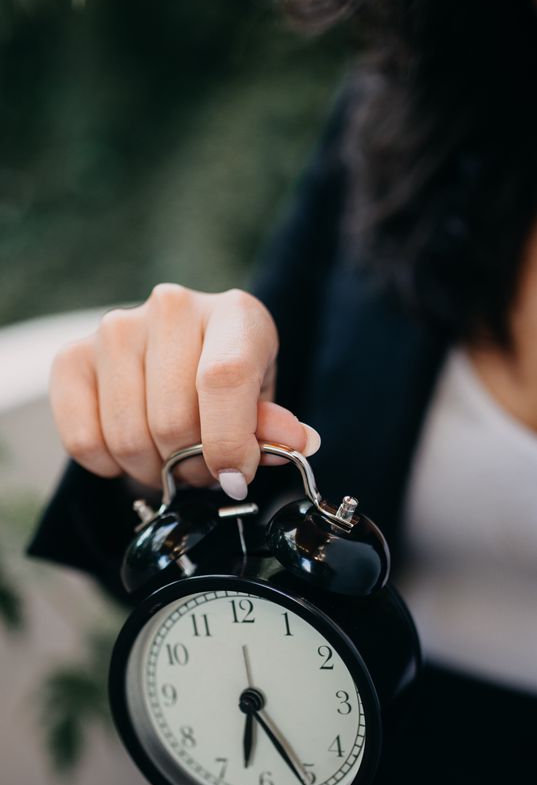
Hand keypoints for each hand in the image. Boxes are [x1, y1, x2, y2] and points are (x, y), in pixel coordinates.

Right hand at [49, 284, 319, 492]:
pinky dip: (109, 466)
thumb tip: (294, 441)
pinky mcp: (72, 356)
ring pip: (128, 438)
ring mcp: (115, 329)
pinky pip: (83, 440)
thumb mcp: (260, 400)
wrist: (175, 358)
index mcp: (234, 313)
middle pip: (173, 420)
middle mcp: (171, 308)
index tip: (234, 477)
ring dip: (151, 471)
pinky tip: (129, 453)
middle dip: (190, 468)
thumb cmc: (226, 382)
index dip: (228, 442)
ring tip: (168, 462)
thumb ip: (272, 425)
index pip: (224, 379)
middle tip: (201, 473)